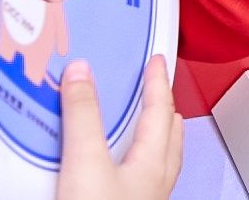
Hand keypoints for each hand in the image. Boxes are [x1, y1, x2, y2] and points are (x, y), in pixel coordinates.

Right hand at [55, 55, 179, 199]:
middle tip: (158, 91)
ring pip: (157, 161)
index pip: (160, 109)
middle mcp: (154, 183)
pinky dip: (133, 166)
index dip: (157, 81)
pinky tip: (116, 171)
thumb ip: (83, 117)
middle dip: (163, 110)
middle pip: (167, 136)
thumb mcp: (86, 162)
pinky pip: (138, 182)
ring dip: (153, 140)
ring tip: (144, 129)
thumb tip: (81, 74)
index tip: (158, 62)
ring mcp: (143, 199)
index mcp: (153, 163)